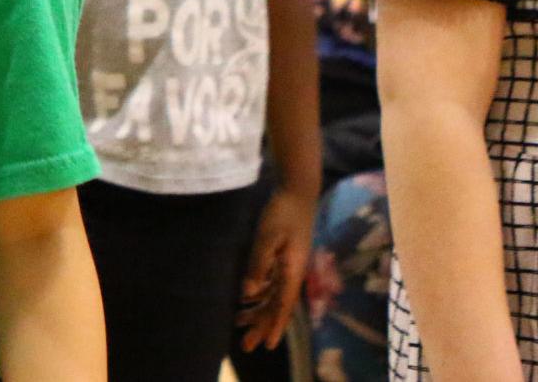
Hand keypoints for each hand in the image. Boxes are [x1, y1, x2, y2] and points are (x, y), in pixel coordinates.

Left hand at [236, 187, 316, 351]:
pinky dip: (258, 295)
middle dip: (262, 326)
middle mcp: (291, 273)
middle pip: (276, 306)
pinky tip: (245, 299)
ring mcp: (287, 266)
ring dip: (257, 311)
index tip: (267, 345)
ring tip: (240, 324)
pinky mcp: (282, 258)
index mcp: (291, 271)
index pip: (282, 306)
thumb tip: (249, 291)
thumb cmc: (282, 213)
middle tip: (246, 345)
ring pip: (272, 296)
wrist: (297, 192)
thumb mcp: (268, 237)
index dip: (274, 326)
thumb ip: (259, 263)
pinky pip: (270, 284)